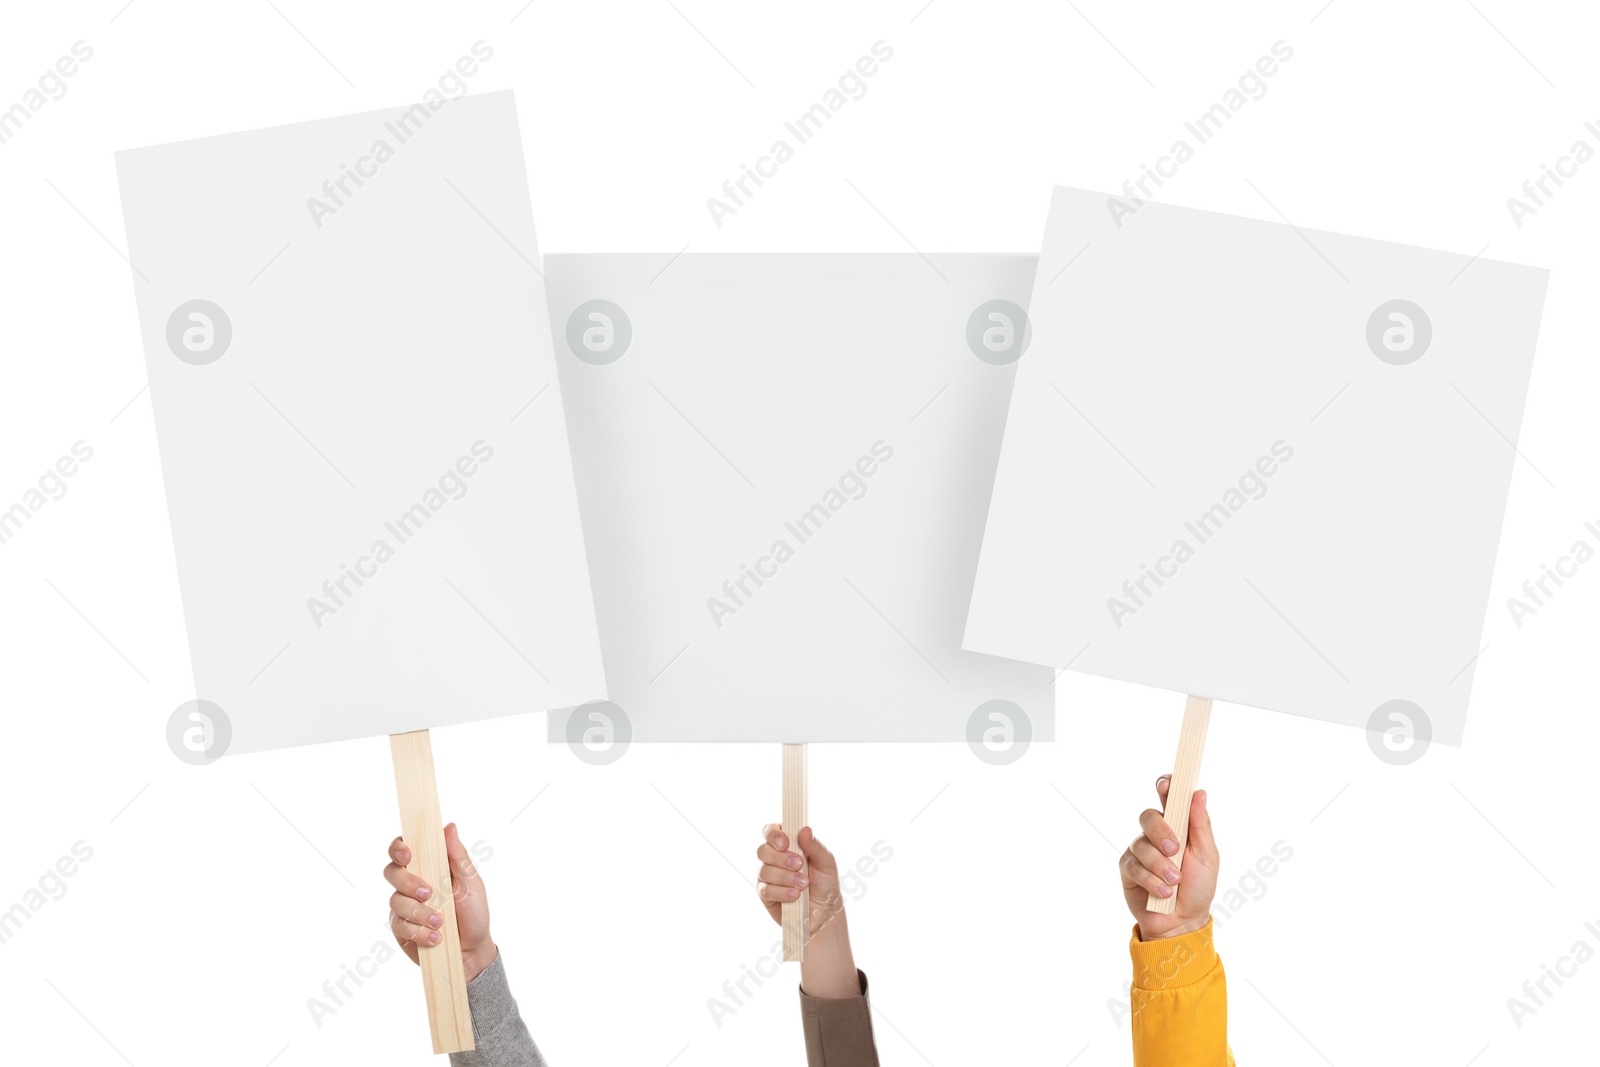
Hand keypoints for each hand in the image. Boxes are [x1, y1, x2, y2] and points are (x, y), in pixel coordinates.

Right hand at [386, 822, 497, 982]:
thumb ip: (457, 856)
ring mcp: (403, 906)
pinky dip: (418, 931)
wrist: (471, 952)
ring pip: (395, 901)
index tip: (407, 855)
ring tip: (440, 923)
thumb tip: (449, 826)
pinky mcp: (400, 928)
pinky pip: (399, 924)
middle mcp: (412, 883)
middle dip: (409, 883)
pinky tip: (435, 937)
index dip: (399, 847)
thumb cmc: (474, 913)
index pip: (404, 848)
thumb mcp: (471, 883)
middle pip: (392, 872)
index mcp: (429, 866)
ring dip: (419, 912)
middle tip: (429, 894)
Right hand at [755, 824, 858, 998]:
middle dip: (781, 858)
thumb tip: (804, 829)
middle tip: (799, 865)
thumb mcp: (827, 864)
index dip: (774, 835)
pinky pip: (765, 889)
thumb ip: (815, 846)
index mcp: (788, 844)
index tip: (786, 843)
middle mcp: (774, 858)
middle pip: (763, 850)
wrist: (825, 916)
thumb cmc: (826, 886)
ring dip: (785, 877)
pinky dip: (782, 892)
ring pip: (764, 870)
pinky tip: (795, 896)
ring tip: (803, 885)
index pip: (771, 831)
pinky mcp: (765, 894)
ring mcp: (767, 876)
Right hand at [1120, 776, 1218, 940]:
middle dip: (1161, 832)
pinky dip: (1151, 880)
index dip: (1165, 786)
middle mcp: (1156, 834)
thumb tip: (1199, 793)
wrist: (1183, 921)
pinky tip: (1163, 893)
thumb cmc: (1199, 887)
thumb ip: (1200, 825)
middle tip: (1174, 850)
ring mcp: (1140, 850)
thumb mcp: (1207, 856)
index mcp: (1178, 825)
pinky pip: (1134, 866)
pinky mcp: (1128, 868)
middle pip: (1149, 816)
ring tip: (1174, 883)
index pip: (1168, 797)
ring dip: (1161, 866)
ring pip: (1141, 844)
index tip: (1166, 785)